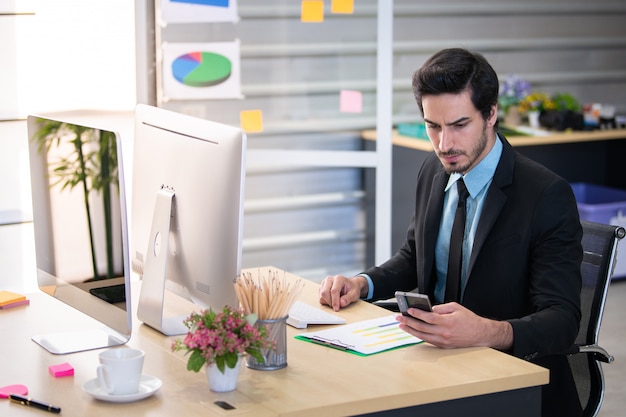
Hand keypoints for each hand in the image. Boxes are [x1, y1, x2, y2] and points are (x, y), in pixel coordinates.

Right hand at [318, 275, 366, 311]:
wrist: (350, 285)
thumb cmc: (352, 289)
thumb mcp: (354, 294)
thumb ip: (348, 298)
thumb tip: (341, 303)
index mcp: (339, 279)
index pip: (334, 291)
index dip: (335, 301)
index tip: (336, 309)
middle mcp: (330, 279)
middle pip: (325, 293)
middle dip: (330, 302)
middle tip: (337, 307)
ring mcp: (324, 282)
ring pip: (321, 295)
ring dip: (327, 302)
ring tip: (336, 302)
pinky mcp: (321, 287)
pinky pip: (320, 297)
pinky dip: (325, 301)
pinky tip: (332, 300)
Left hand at [396, 302, 512, 350]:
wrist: (481, 334)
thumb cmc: (469, 320)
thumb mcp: (456, 308)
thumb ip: (441, 308)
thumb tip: (429, 309)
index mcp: (448, 322)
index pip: (429, 318)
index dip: (417, 314)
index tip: (408, 310)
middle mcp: (445, 333)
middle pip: (423, 327)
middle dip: (409, 322)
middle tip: (399, 318)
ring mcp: (444, 341)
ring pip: (423, 336)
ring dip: (411, 330)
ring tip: (402, 325)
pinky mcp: (444, 346)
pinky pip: (429, 341)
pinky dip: (419, 336)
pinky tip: (413, 331)